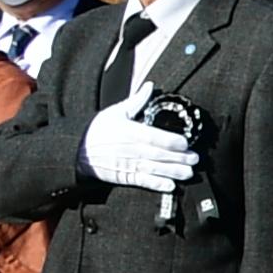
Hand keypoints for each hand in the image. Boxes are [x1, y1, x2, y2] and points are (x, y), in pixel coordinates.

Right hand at [82, 103, 196, 192]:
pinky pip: (143, 181)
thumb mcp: (116, 111)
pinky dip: (157, 184)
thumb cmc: (97, 130)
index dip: (171, 141)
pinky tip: (170, 186)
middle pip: (160, 155)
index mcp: (131, 132)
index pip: (155, 137)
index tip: (185, 143)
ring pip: (155, 169)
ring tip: (189, 173)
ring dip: (173, 172)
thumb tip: (150, 86)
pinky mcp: (125, 177)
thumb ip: (137, 101)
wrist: (77, 150)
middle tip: (196, 159)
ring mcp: (129, 164)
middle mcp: (132, 149)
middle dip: (179, 158)